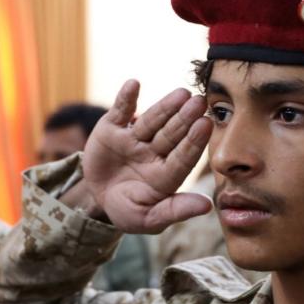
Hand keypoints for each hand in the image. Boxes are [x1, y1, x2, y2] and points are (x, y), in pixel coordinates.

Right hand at [77, 80, 213, 232]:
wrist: (96, 199)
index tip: (205, 125)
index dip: (194, 142)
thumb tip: (207, 206)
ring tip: (181, 93)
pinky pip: (120, 111)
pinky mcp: (112, 128)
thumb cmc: (128, 211)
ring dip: (165, 106)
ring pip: (151, 120)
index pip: (183, 157)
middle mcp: (154, 152)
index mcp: (167, 174)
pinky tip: (133, 84)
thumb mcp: (149, 219)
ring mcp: (134, 138)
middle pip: (171, 134)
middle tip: (199, 102)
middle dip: (185, 119)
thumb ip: (175, 211)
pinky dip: (126, 98)